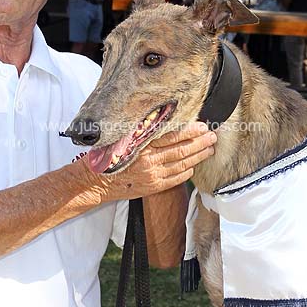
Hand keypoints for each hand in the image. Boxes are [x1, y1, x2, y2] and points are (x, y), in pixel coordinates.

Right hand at [91, 122, 216, 199]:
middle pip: (181, 150)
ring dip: (198, 156)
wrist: (94, 182)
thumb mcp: (121, 138)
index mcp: (141, 145)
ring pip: (182, 164)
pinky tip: (193, 166)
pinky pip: (175, 179)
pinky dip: (186, 172)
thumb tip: (161, 118)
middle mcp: (149, 160)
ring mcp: (152, 175)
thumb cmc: (107, 156)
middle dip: (200, 143)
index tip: (202, 126)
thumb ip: (141, 131)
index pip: (172, 136)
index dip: (190, 131)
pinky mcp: (153, 187)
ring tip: (209, 149)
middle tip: (212, 136)